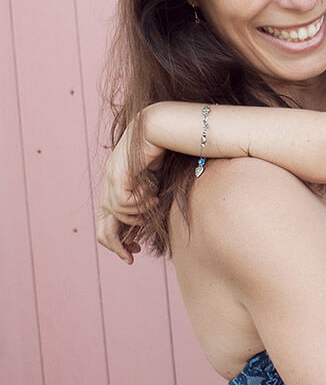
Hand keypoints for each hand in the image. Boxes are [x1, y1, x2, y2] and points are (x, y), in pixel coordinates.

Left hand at [95, 116, 162, 262]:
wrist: (160, 126)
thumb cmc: (162, 151)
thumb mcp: (155, 181)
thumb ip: (148, 199)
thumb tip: (149, 224)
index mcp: (116, 186)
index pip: (107, 221)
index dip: (117, 241)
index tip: (133, 253)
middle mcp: (109, 183)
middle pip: (103, 224)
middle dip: (115, 244)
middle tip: (129, 257)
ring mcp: (111, 178)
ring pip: (118, 212)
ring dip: (138, 214)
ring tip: (153, 201)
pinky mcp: (118, 174)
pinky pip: (123, 202)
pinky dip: (139, 203)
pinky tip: (151, 192)